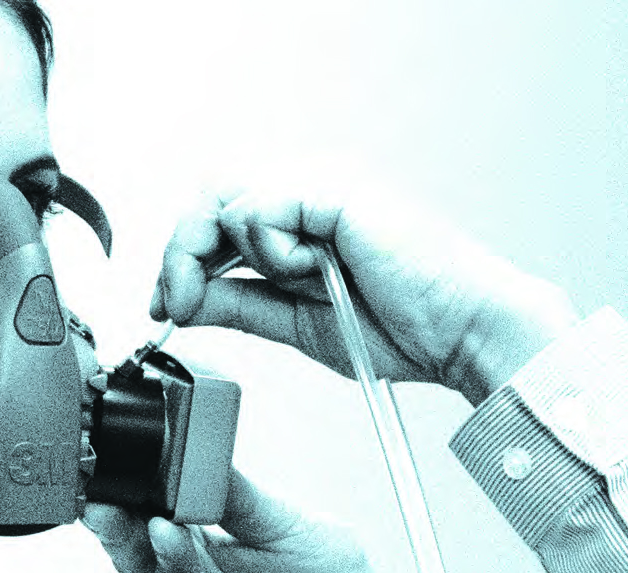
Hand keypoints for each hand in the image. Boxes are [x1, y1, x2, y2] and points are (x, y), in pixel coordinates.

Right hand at [83, 470, 398, 572]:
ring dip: (160, 565)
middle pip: (145, 562)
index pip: (146, 526)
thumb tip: (203, 454)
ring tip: (153, 531)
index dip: (124, 504)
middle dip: (122, 534)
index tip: (110, 474)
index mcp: (197, 552)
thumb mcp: (280, 519)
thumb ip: (238, 496)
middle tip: (107, 504)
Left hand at [151, 190, 581, 404]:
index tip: (167, 305)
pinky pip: (261, 209)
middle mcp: (310, 189)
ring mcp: (323, 183)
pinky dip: (269, 251)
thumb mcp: (295, 322)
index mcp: (303, 215)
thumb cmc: (404, 327)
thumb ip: (239, 304)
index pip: (218, 216)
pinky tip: (308, 271)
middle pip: (210, 198)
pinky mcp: (335, 188)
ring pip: (226, 199)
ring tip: (269, 288)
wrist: (461, 334)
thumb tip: (183, 301)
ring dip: (225, 256)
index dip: (181, 257)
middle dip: (182, 256)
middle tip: (176, 304)